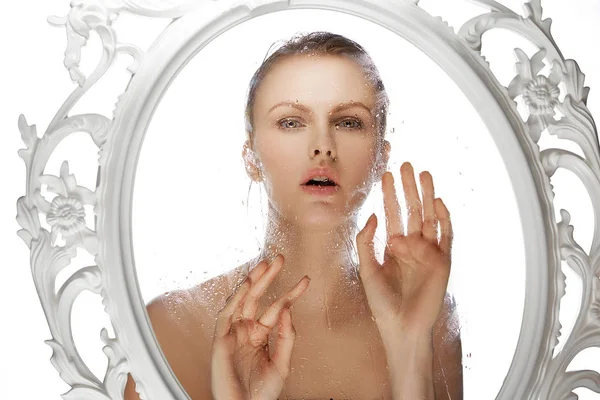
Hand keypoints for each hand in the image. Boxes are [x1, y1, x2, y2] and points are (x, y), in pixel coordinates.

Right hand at [211, 255, 309, 399]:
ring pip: (241, 300)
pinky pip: (226, 315)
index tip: (305, 280)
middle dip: (268, 277)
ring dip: (251, 281)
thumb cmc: (261, 393)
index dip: (291, 293)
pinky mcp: (220, 340)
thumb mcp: (282, 363)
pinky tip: (246, 286)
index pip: (276, 308)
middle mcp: (246, 330)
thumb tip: (287, 310)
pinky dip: (235, 299)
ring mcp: (233, 333)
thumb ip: (286, 336)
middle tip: (279, 258)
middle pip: (257, 297)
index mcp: (260, 335)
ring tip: (264, 265)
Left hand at [356, 162, 452, 335]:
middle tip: (405, 165)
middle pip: (411, 211)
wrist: (400, 326)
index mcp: (393, 247)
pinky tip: (437, 201)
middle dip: (408, 189)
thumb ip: (366, 241)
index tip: (385, 174)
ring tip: (422, 173)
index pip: (392, 215)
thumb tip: (373, 215)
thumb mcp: (366, 268)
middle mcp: (412, 246)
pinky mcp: (443, 262)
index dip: (389, 195)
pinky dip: (443, 218)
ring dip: (426, 196)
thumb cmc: (381, 302)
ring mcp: (428, 253)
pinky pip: (445, 236)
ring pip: (429, 217)